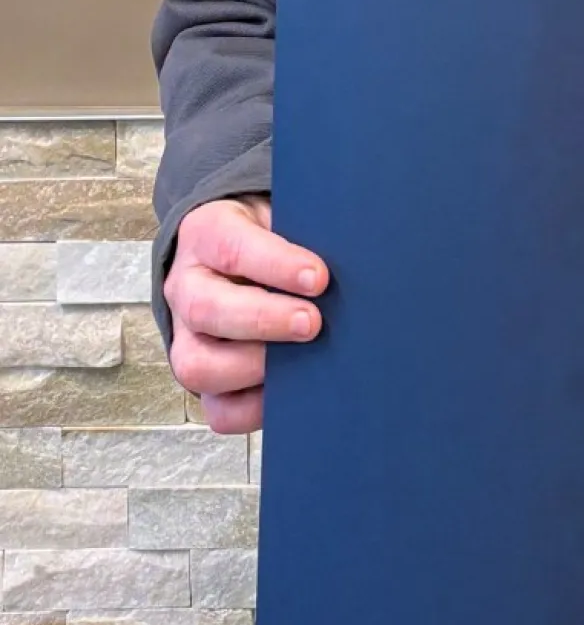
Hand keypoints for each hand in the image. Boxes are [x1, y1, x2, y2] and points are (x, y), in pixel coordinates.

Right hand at [164, 196, 328, 434]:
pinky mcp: (204, 377)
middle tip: (313, 323)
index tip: (319, 277)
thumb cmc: (271, 234)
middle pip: (207, 309)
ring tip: (302, 364)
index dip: (274, 264)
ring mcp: (188, 336)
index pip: (231, 246)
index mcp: (207, 234)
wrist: (239, 253)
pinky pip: (216, 409)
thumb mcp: (283, 214)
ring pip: (198, 364)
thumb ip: (307, 232)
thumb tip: (354, 255)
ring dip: (253, 368)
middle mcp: (187, 287)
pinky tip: (290, 394)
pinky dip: (253, 410)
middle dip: (263, 320)